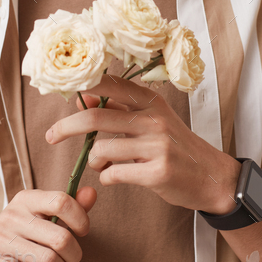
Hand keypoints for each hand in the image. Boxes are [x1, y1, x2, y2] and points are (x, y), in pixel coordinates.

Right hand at [0, 186, 97, 261]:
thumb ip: (68, 205)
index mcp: (26, 199)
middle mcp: (12, 216)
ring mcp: (1, 241)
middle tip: (73, 258)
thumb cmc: (18, 230)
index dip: (80, 218)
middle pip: (60, 237)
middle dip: (75, 253)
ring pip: (47, 259)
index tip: (83, 231)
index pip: (61, 201)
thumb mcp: (39, 213)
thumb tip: (92, 193)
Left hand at [45, 74, 239, 213]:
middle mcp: (153, 119)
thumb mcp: (151, 120)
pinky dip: (107, 178)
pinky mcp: (157, 172)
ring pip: (101, 151)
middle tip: (50, 136)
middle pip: (95, 117)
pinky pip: (113, 174)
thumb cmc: (175, 147)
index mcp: (150, 101)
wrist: (211, 176)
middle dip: (66, 127)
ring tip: (103, 165)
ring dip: (94, 161)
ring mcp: (157, 145)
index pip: (109, 84)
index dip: (82, 85)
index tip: (62, 92)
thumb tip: (81, 98)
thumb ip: (118, 109)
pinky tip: (116, 177)